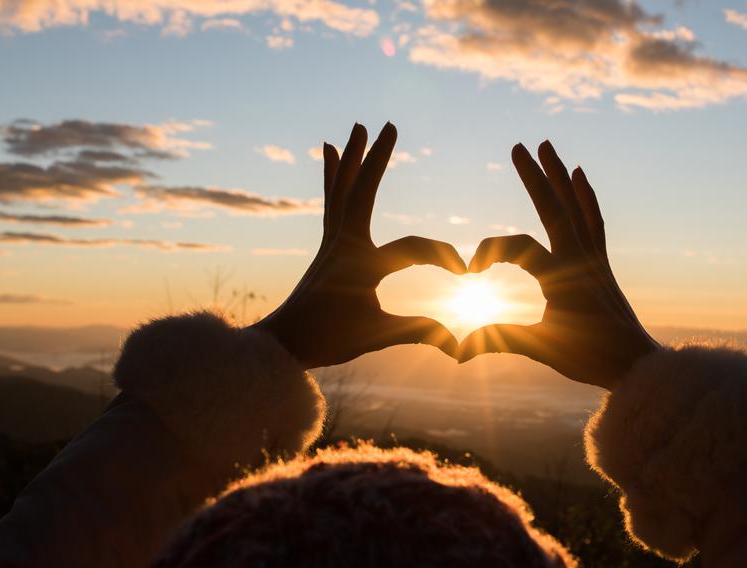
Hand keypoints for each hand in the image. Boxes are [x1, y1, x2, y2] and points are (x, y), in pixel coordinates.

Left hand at [253, 123, 465, 367]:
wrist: (281, 344)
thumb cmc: (327, 340)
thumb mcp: (376, 336)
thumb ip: (419, 333)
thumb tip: (460, 344)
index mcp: (360, 265)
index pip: (412, 249)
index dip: (444, 257)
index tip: (466, 273)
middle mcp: (343, 245)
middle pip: (362, 191)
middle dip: (376, 158)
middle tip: (388, 124)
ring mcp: (332, 242)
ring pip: (342, 189)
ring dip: (352, 157)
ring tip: (356, 128)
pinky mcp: (326, 246)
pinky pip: (331, 201)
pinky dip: (333, 176)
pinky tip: (330, 154)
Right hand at [457, 141, 658, 388]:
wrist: (638, 366)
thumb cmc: (591, 359)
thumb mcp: (543, 348)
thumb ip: (502, 341)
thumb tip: (459, 350)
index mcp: (561, 278)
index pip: (519, 247)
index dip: (489, 251)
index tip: (470, 271)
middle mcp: (580, 259)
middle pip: (554, 208)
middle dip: (535, 176)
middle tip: (518, 145)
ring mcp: (594, 258)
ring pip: (576, 207)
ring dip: (560, 175)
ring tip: (548, 146)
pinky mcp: (602, 263)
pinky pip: (594, 220)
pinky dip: (586, 196)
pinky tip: (580, 176)